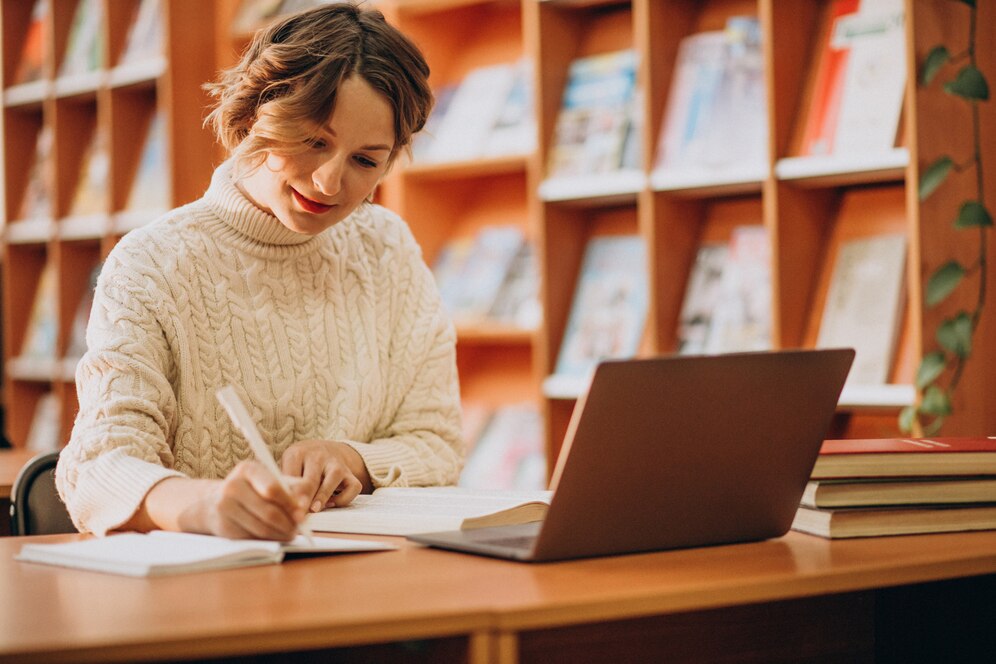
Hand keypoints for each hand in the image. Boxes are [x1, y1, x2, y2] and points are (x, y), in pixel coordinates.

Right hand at [163, 461, 309, 540]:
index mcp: (248, 470)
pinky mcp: (223, 526)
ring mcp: (225, 507)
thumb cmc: (252, 488)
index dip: (290, 503)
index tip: (302, 513)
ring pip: (261, 528)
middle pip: (268, 512)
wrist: (214, 499)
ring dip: (280, 534)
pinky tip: (274, 535)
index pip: (272, 488)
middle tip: (299, 528)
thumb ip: (292, 488)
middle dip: (288, 523)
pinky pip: (252, 537)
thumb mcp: (270, 479)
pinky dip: (267, 539)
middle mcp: (232, 486)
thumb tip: (304, 505)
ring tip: (291, 533)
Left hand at [281, 439, 370, 511]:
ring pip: (333, 479)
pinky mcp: (350, 474)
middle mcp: (318, 456)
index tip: (285, 508)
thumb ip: (285, 481)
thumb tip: (283, 504)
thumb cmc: (300, 464)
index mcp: (297, 453)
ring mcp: (336, 464)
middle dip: (304, 500)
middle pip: (310, 480)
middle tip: (297, 516)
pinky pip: (352, 488)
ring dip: (322, 497)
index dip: (287, 494)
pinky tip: (331, 503)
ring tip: (314, 510)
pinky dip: (343, 499)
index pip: (291, 474)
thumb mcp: (288, 465)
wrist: (324, 450)